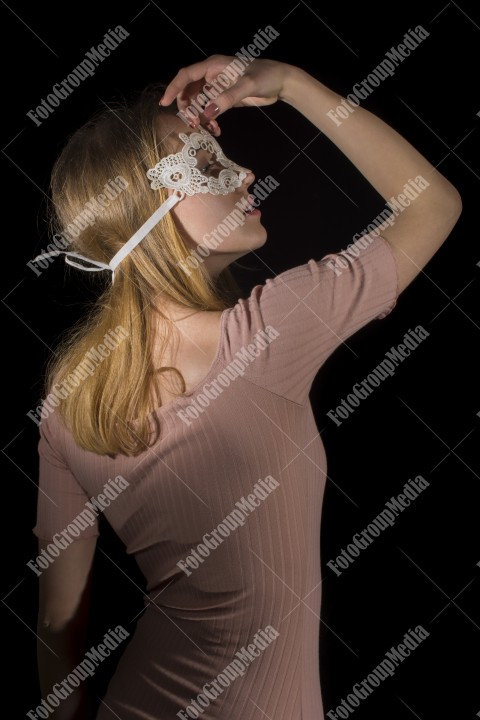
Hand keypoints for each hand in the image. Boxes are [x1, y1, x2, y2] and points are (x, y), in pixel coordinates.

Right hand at [160, 54, 290, 134]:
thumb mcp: (247, 86)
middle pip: (189, 91)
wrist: (281, 82)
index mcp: (214, 66)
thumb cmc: (265, 76)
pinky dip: (209, 120)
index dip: (174, 88)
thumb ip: (227, 98)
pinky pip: (210, 110)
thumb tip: (207, 113)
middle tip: (193, 124)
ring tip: (207, 129)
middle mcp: (212, 75)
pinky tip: (216, 129)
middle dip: (187, 108)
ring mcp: (218, 87)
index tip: (164, 103)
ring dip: (199, 117)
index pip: (187, 75)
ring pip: (198, 103)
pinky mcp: (224, 98)